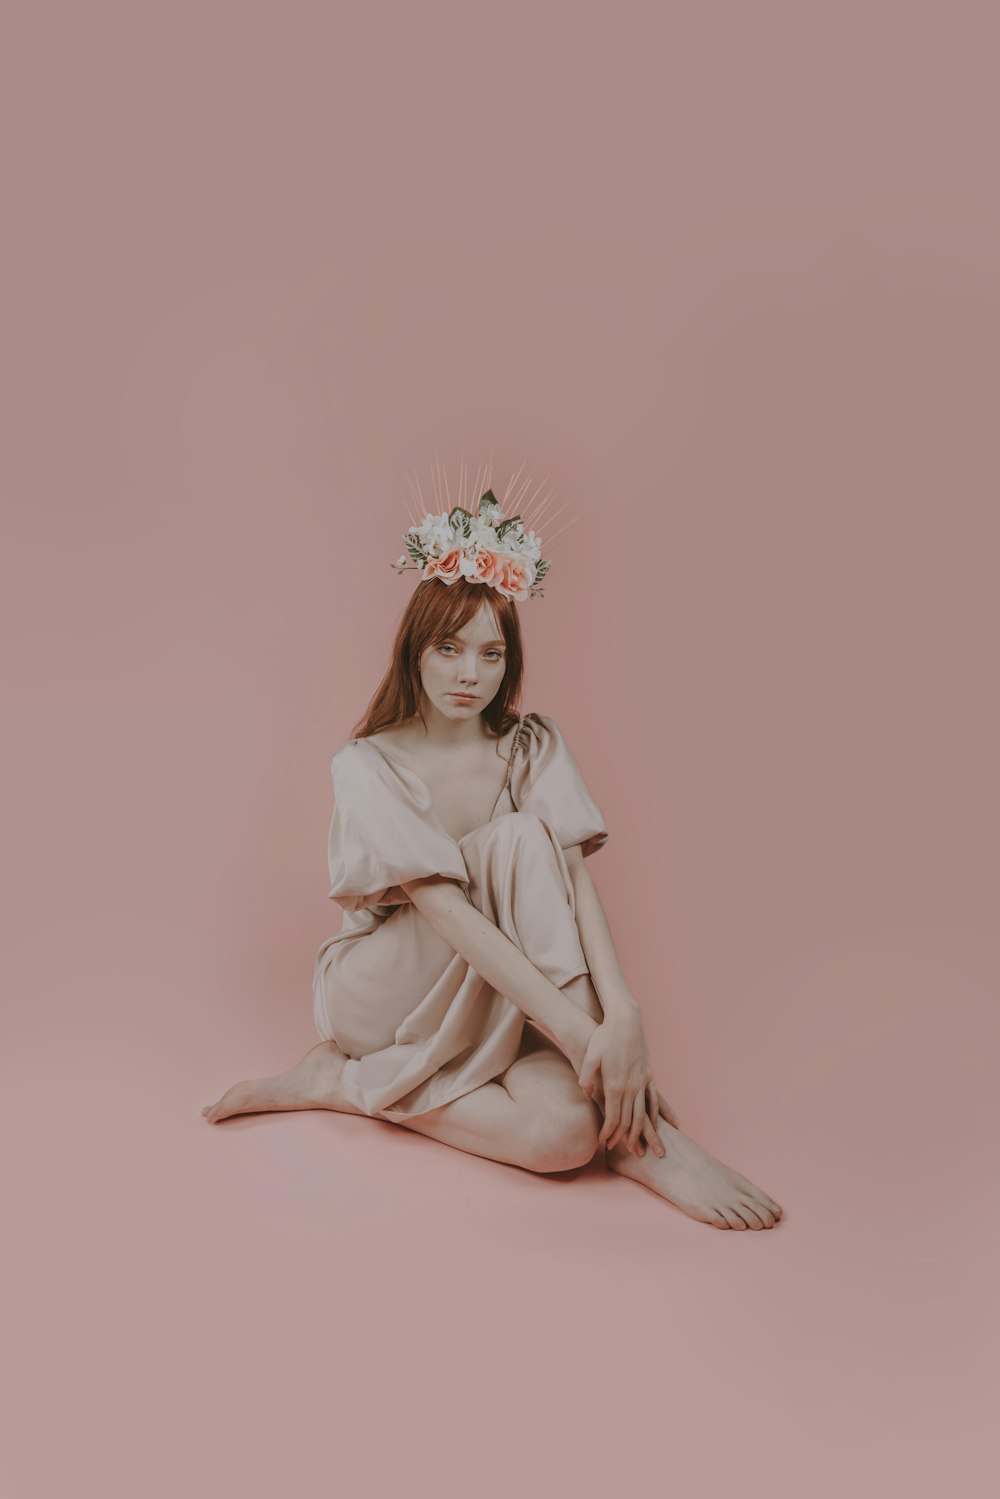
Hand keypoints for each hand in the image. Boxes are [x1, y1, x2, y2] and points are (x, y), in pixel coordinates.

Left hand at [577, 1013, 678, 1155]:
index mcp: (615, 1084)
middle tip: (615, 1149)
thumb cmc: (605, 1036)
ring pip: (643, 1113)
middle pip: (629, 1120)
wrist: (626, 1020)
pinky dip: (654, 1114)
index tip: (603, 1143)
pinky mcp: (649, 1074)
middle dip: (622, 1137)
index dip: (608, 1133)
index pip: (613, 1117)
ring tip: (637, 1146)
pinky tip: (655, 1124)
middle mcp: (631, 1086)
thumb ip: (586, 1077)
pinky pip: (654, 1099)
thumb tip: (586, 1094)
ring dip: (640, 1131)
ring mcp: (642, 1081)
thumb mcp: (590, 1056)